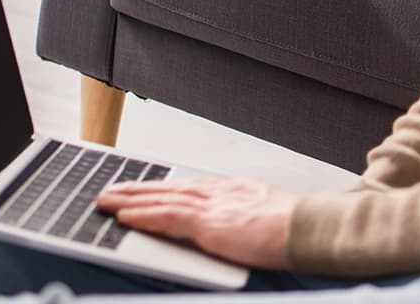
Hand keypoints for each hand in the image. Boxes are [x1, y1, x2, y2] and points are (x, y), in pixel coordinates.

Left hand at [97, 177, 295, 268]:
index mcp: (237, 191)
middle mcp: (222, 192)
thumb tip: (240, 230)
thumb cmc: (299, 229)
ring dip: (132, 201)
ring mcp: (215, 206)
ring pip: (163, 200)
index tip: (145, 188)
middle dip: (140, 190)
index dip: (164, 188)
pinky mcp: (210, 224)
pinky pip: (168, 218)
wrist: (311, 228)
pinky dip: (144, 216)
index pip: (191, 187)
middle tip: (112, 189)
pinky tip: (126, 217)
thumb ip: (249, 220)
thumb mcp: (270, 217)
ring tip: (108, 201)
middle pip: (171, 188)